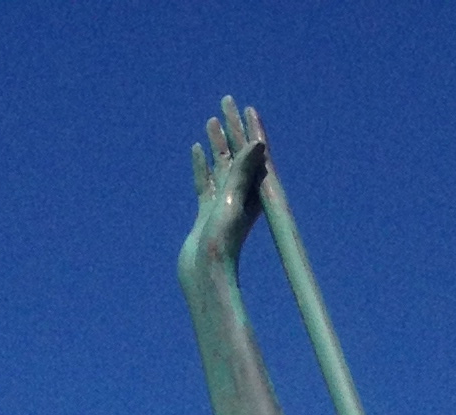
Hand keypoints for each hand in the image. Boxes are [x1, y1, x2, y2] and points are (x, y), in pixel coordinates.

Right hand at [180, 97, 266, 288]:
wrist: (204, 273)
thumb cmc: (222, 242)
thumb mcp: (233, 202)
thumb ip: (242, 171)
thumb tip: (258, 142)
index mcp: (251, 194)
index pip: (254, 154)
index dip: (251, 129)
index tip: (246, 107)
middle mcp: (240, 197)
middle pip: (237, 154)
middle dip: (233, 127)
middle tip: (227, 101)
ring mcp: (223, 205)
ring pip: (220, 166)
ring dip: (217, 142)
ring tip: (212, 120)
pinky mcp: (207, 213)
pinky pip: (205, 182)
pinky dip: (202, 165)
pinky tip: (196, 149)